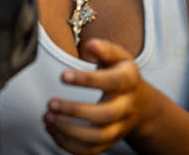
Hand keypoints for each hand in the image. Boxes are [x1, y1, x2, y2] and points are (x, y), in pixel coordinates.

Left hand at [42, 38, 154, 154]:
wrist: (140, 103)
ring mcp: (119, 128)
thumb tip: (91, 45)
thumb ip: (105, 49)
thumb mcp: (118, 56)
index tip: (62, 76)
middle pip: (105, 115)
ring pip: (98, 138)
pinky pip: (91, 151)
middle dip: (76, 111)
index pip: (112, 82)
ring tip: (48, 117)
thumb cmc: (121, 74)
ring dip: (70, 131)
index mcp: (129, 82)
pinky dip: (69, 145)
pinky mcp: (109, 141)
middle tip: (51, 103)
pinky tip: (52, 130)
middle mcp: (126, 108)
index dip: (87, 80)